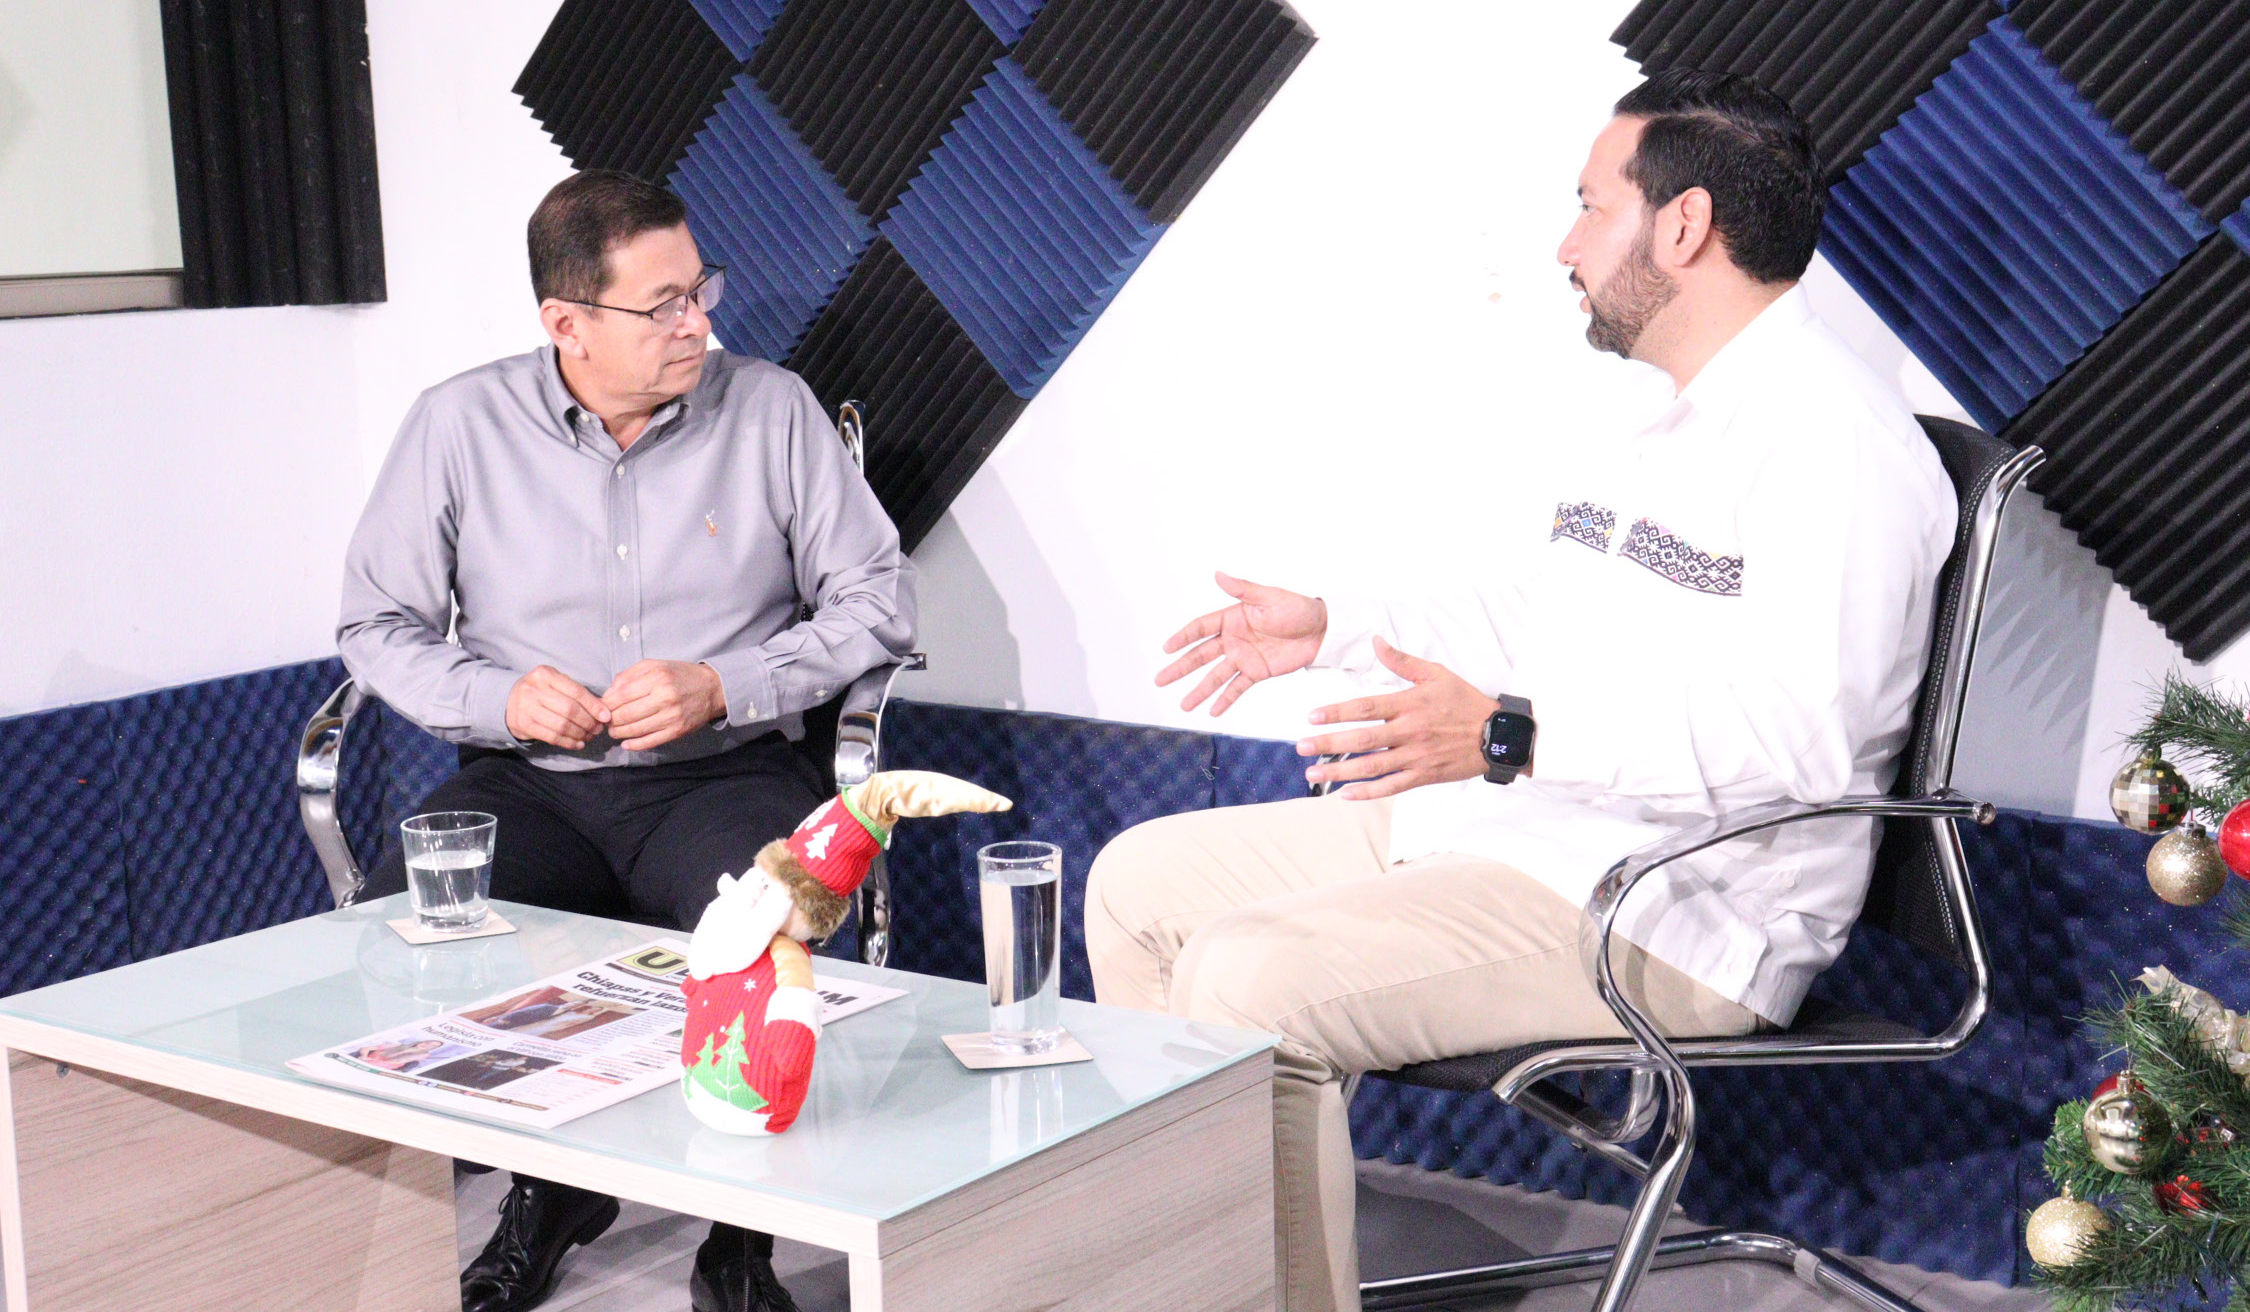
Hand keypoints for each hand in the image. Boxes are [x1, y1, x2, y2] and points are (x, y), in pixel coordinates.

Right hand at [505, 666, 610, 749]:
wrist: (508, 700)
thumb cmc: (540, 691)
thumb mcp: (554, 683)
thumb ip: (575, 692)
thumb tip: (602, 711)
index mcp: (546, 674)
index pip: (576, 691)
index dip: (594, 706)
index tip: (606, 717)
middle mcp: (534, 689)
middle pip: (570, 710)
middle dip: (589, 722)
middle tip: (598, 729)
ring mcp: (526, 708)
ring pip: (562, 725)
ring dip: (580, 734)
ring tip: (589, 736)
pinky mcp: (524, 725)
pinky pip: (552, 737)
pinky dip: (568, 742)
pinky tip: (578, 743)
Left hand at [603, 659, 725, 750]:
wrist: (712, 689)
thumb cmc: (679, 675)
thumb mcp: (655, 665)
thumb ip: (629, 675)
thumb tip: (608, 694)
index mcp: (657, 678)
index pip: (622, 695)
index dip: (606, 704)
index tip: (601, 708)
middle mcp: (664, 697)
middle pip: (626, 714)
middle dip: (611, 720)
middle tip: (606, 721)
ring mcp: (671, 716)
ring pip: (636, 729)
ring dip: (619, 733)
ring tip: (614, 731)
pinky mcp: (677, 731)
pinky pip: (651, 741)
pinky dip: (635, 745)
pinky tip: (626, 743)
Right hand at [1156, 571, 1327, 715]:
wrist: (1322, 630)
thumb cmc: (1297, 609)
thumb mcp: (1269, 597)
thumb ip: (1242, 589)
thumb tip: (1218, 574)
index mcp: (1233, 617)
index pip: (1201, 628)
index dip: (1183, 638)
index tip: (1167, 648)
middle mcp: (1233, 639)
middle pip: (1201, 655)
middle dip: (1180, 668)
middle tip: (1160, 679)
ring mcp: (1244, 657)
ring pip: (1215, 676)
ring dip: (1199, 690)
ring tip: (1184, 705)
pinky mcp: (1258, 673)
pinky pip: (1237, 687)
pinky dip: (1225, 699)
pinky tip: (1212, 711)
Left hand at [1297, 638, 1499, 799]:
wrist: (1497, 734)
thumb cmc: (1464, 701)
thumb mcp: (1436, 674)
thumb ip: (1402, 660)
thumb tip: (1376, 640)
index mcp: (1410, 704)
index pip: (1366, 708)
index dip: (1337, 712)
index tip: (1312, 717)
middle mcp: (1410, 731)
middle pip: (1363, 739)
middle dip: (1329, 744)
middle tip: (1301, 747)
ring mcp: (1416, 756)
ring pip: (1373, 766)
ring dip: (1340, 771)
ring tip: (1312, 773)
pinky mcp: (1424, 775)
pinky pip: (1392, 786)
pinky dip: (1369, 792)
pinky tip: (1345, 794)